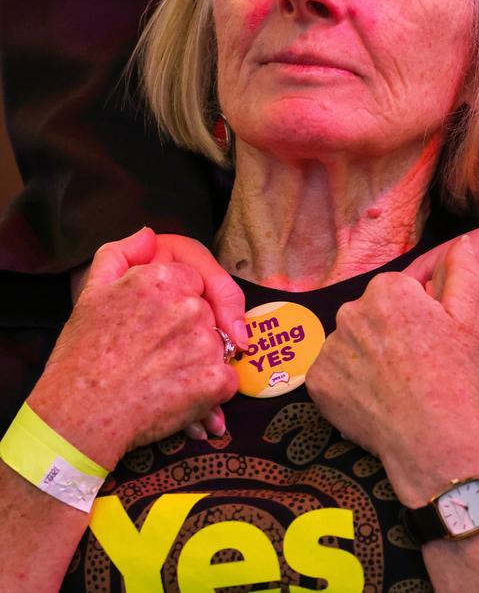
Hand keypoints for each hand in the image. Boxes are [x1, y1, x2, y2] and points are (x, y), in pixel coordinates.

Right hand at [30, 228, 239, 468]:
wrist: (78, 417)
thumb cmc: (81, 356)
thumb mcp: (91, 291)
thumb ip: (122, 252)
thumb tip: (149, 234)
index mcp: (162, 279)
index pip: (192, 282)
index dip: (174, 306)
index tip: (153, 329)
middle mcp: (188, 306)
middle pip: (207, 314)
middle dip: (189, 332)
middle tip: (155, 357)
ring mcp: (205, 343)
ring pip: (219, 346)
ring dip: (200, 361)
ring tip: (164, 378)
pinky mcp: (215, 380)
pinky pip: (227, 380)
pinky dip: (211, 391)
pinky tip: (180, 396)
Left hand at [306, 236, 478, 507]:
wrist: (433, 437)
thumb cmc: (453, 375)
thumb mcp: (467, 319)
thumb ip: (463, 272)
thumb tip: (464, 242)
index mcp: (387, 289)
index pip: (392, 295)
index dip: (411, 319)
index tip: (424, 342)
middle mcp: (351, 310)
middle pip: (366, 316)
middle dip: (383, 334)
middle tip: (408, 365)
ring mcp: (330, 346)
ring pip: (347, 344)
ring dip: (362, 358)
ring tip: (389, 384)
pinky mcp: (317, 379)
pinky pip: (330, 373)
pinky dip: (345, 384)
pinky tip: (370, 398)